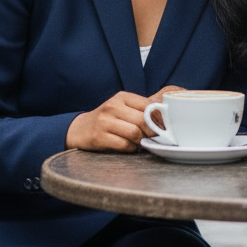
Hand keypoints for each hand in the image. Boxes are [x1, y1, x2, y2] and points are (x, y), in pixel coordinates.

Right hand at [66, 85, 183, 151]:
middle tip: (154, 137)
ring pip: (134, 133)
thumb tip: (166, 116)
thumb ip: (141, 110)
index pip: (148, 105)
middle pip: (142, 120)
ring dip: (141, 141)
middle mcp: (113, 106)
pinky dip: (130, 148)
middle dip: (151, 131)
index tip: (165, 126)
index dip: (159, 117)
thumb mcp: (122, 108)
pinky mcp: (99, 136)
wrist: (80, 129)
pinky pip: (124, 145)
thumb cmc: (107, 119)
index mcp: (122, 97)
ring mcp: (104, 121)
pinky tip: (129, 147)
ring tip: (139, 142)